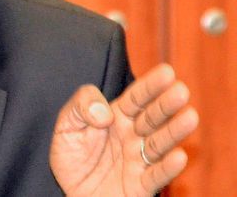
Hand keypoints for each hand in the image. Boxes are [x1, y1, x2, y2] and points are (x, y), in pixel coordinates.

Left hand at [50, 64, 198, 196]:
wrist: (71, 191)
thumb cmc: (72, 155)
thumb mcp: (66, 125)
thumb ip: (80, 108)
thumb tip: (105, 113)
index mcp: (117, 117)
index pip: (136, 98)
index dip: (150, 85)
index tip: (167, 72)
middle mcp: (133, 136)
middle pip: (152, 118)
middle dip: (166, 104)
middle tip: (181, 91)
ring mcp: (138, 159)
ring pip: (159, 144)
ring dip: (175, 132)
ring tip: (190, 117)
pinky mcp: (140, 185)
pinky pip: (155, 176)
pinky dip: (168, 167)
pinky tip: (179, 156)